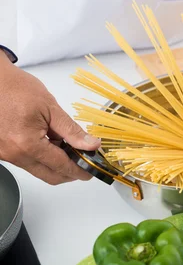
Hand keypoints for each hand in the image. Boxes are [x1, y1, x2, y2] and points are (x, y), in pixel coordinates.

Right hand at [0, 53, 100, 184]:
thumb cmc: (16, 88)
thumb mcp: (51, 108)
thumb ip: (72, 130)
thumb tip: (91, 145)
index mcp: (27, 144)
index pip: (60, 166)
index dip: (79, 170)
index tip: (91, 170)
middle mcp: (14, 154)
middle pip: (49, 176)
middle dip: (69, 173)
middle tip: (85, 163)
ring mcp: (6, 154)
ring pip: (38, 169)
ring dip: (56, 164)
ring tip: (70, 148)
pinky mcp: (2, 151)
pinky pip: (27, 161)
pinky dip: (43, 157)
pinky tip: (53, 144)